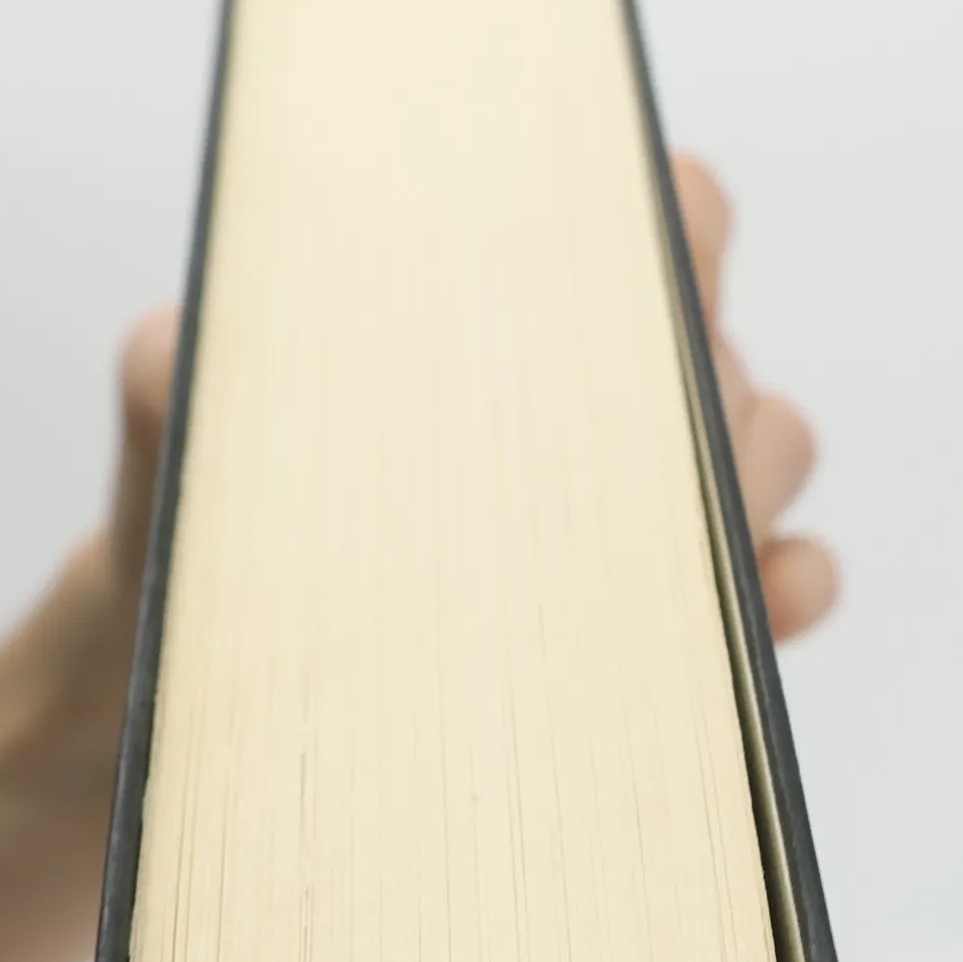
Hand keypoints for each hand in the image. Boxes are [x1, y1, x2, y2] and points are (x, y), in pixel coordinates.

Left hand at [101, 153, 835, 643]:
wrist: (220, 734)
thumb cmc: (206, 591)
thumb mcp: (177, 478)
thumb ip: (177, 387)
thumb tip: (190, 353)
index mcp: (492, 338)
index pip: (635, 227)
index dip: (668, 238)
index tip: (641, 299)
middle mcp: (579, 412)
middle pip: (720, 347)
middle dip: (707, 400)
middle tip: (630, 485)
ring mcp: (631, 524)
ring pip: (772, 449)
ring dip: (745, 496)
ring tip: (674, 569)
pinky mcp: (668, 643)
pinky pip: (782, 590)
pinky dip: (785, 594)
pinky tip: (756, 616)